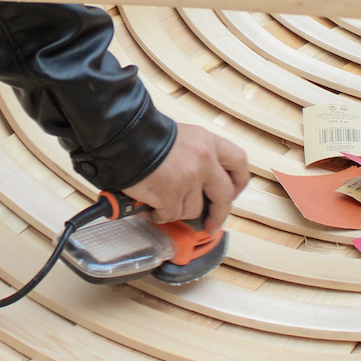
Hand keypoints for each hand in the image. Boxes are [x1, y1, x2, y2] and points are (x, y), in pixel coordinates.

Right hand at [123, 123, 249, 234]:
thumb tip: (198, 182)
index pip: (238, 162)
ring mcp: (189, 179)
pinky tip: (150, 206)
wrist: (122, 138)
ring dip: (177, 210)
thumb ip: (195, 155)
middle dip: (218, 214)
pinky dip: (160, 214)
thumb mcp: (179, 137)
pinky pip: (171, 215)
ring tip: (161, 202)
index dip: (238, 181)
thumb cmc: (143, 135)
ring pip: (193, 210)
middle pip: (224, 196)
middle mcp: (204, 160)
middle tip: (211, 224)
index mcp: (207, 141)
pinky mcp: (172, 196)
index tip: (233, 192)